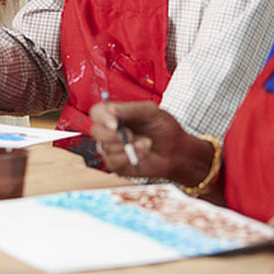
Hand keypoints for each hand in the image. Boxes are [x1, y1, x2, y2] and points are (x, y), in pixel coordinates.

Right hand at [89, 101, 205, 182]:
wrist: (177, 151)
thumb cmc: (164, 128)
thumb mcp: (151, 112)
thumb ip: (131, 109)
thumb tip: (111, 109)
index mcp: (115, 114)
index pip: (97, 112)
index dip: (102, 118)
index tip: (115, 123)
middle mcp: (110, 131)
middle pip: (96, 131)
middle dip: (113, 135)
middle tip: (131, 135)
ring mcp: (112, 148)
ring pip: (104, 147)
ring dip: (127, 147)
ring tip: (145, 143)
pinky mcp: (116, 164)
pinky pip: (112, 162)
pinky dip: (128, 158)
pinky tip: (142, 154)